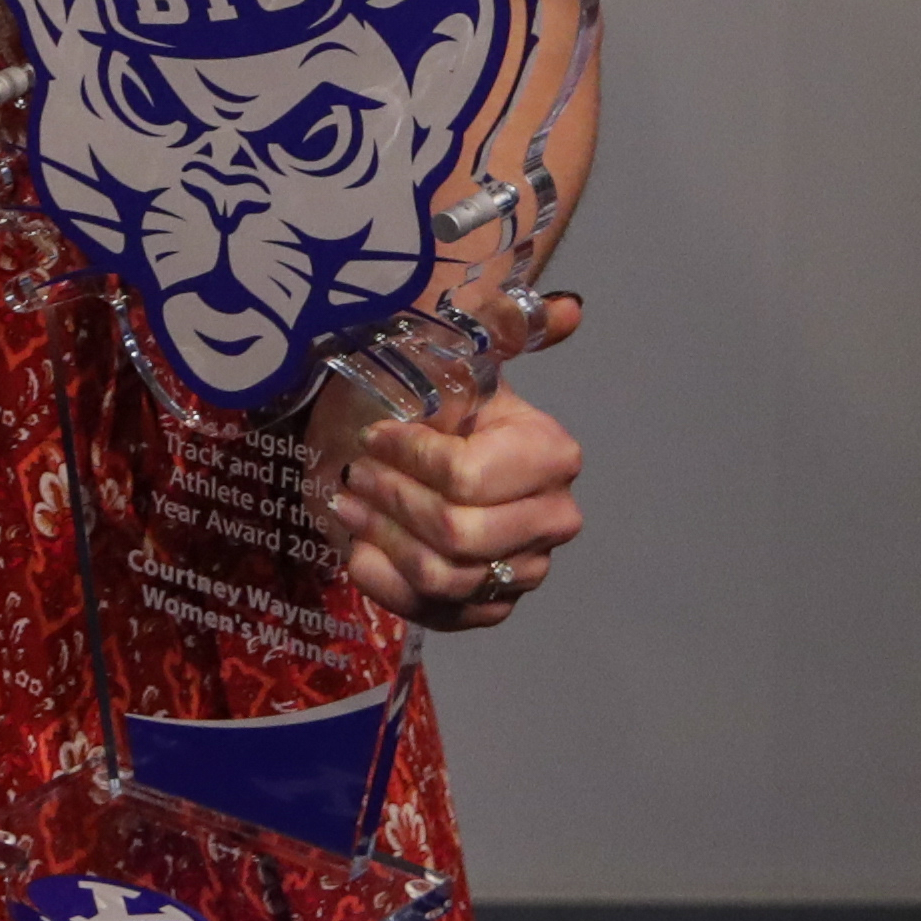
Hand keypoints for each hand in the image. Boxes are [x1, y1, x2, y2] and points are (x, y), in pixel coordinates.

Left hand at [324, 293, 586, 628]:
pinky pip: (435, 614)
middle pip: (456, 534)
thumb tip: (570, 307)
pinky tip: (360, 548)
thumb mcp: (447, 350)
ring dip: (381, 537)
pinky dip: (385, 582)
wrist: (388, 447)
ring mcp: (525, 569)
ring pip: (442, 577)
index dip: (409, 459)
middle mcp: (552, 519)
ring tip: (350, 500)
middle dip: (391, 500)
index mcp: (551, 455)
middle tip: (357, 472)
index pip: (466, 480)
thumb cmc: (418, 397)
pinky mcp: (489, 607)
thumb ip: (502, 324)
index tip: (376, 435)